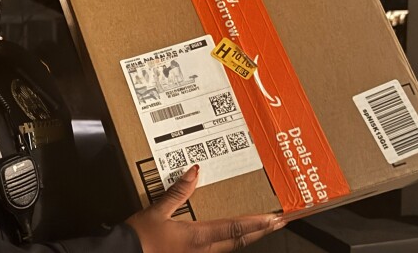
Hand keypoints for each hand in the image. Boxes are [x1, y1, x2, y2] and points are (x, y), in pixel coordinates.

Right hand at [125, 165, 284, 252]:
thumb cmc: (139, 238)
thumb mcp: (156, 211)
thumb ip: (178, 192)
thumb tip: (194, 172)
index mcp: (197, 237)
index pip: (235, 228)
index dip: (257, 222)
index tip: (275, 217)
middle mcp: (203, 251)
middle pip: (240, 240)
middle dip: (261, 231)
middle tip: (278, 221)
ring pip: (230, 247)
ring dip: (248, 236)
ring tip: (261, 227)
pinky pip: (216, 250)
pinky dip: (229, 241)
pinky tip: (229, 237)